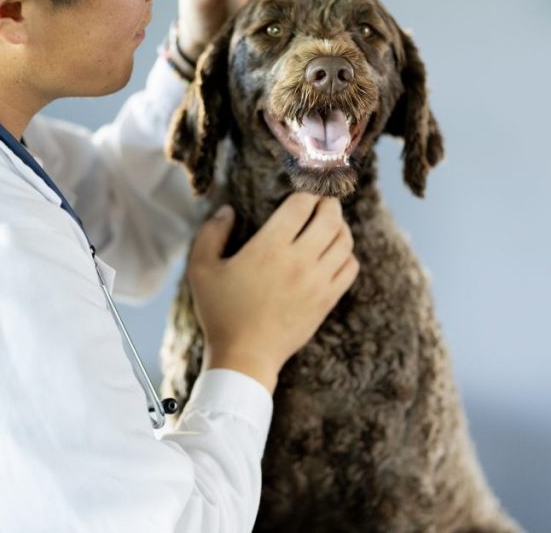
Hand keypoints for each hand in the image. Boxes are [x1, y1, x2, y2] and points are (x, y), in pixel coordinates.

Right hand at [186, 194, 358, 393]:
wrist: (245, 357)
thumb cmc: (220, 313)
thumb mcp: (201, 269)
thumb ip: (211, 233)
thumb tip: (228, 210)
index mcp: (269, 248)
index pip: (301, 206)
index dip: (305, 193)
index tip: (302, 192)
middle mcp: (299, 261)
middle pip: (330, 218)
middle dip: (329, 203)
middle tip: (323, 200)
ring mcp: (317, 282)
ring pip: (344, 241)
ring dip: (341, 227)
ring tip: (331, 223)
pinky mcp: (327, 300)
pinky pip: (350, 268)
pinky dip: (347, 254)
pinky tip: (335, 253)